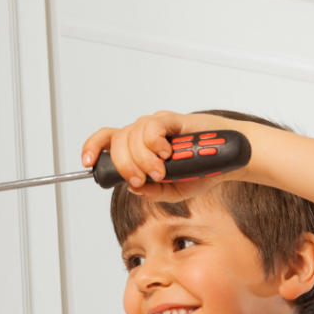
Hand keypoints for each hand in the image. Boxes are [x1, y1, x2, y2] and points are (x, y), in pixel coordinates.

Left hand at [81, 110, 252, 201]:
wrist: (227, 161)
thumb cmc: (200, 171)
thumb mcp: (172, 192)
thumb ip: (151, 193)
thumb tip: (133, 187)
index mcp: (137, 149)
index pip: (106, 141)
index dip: (92, 149)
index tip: (86, 163)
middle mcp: (143, 134)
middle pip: (116, 143)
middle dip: (125, 166)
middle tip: (143, 180)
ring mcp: (157, 125)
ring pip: (132, 137)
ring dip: (143, 160)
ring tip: (161, 171)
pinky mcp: (173, 120)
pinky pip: (151, 126)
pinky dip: (154, 143)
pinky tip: (166, 153)